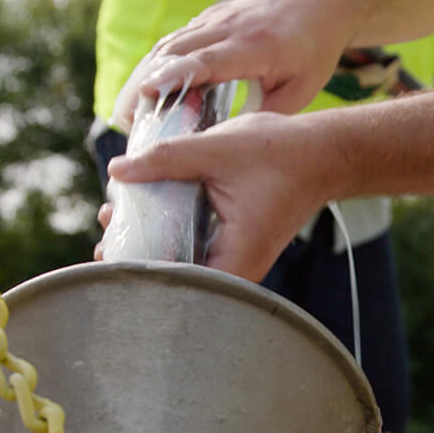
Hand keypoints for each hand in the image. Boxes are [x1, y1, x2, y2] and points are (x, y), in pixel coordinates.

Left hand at [104, 112, 342, 281]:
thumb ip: (166, 159)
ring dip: (152, 238)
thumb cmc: (283, 154)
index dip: (138, 270)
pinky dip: (172, 230)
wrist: (324, 154)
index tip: (109, 248)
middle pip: (177, 277)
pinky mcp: (238, 244)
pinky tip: (150, 209)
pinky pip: (197, 247)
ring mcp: (239, 258)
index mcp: (237, 256)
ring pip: (185, 261)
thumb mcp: (217, 149)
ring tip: (119, 214)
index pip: (178, 283)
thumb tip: (116, 171)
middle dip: (137, 251)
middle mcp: (239, 268)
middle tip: (109, 224)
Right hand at [110, 0, 351, 130]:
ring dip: (143, 77)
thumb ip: (264, 114)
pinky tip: (143, 92)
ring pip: (169, 45)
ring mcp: (216, 18)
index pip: (208, 61)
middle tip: (125, 121)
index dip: (175, 76)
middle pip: (175, 52)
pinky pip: (175, 41)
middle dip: (145, 86)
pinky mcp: (209, 18)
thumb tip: (228, 143)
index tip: (148, 94)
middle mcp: (230, 26)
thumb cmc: (313, 52)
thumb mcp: (300, 91)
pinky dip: (155, 66)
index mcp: (256, 46)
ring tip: (126, 114)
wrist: (318, 4)